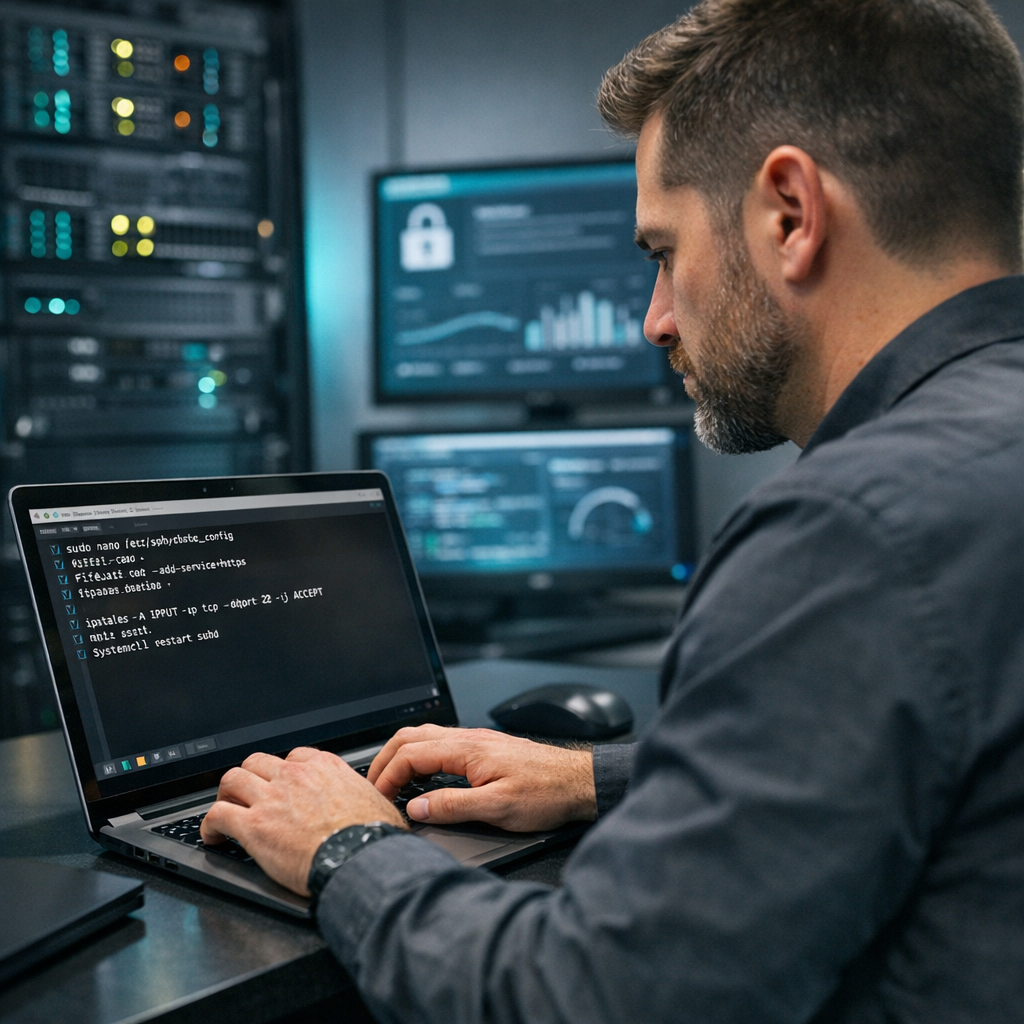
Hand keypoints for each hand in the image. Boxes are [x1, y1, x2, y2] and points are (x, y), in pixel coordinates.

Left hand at [200, 747, 405, 894]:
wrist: (360, 857)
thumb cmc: (373, 836)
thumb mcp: (375, 802)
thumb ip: (362, 797)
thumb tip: (372, 809)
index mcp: (325, 768)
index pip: (294, 757)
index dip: (283, 772)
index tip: (281, 784)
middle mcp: (295, 776)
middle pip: (257, 762)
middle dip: (249, 777)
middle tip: (247, 795)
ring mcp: (272, 798)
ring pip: (232, 780)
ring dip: (226, 795)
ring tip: (225, 811)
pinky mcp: (254, 825)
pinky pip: (218, 814)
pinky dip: (210, 825)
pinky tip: (213, 836)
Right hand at [369, 725, 597, 831]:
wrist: (578, 783)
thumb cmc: (546, 793)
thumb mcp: (498, 808)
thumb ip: (453, 806)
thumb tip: (416, 808)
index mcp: (467, 749)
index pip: (411, 753)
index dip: (388, 776)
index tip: (378, 798)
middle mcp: (469, 738)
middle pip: (411, 736)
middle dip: (386, 759)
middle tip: (373, 786)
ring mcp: (477, 741)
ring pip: (426, 737)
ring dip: (402, 755)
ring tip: (391, 780)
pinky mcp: (485, 749)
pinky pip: (441, 744)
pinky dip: (420, 756)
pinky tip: (422, 776)